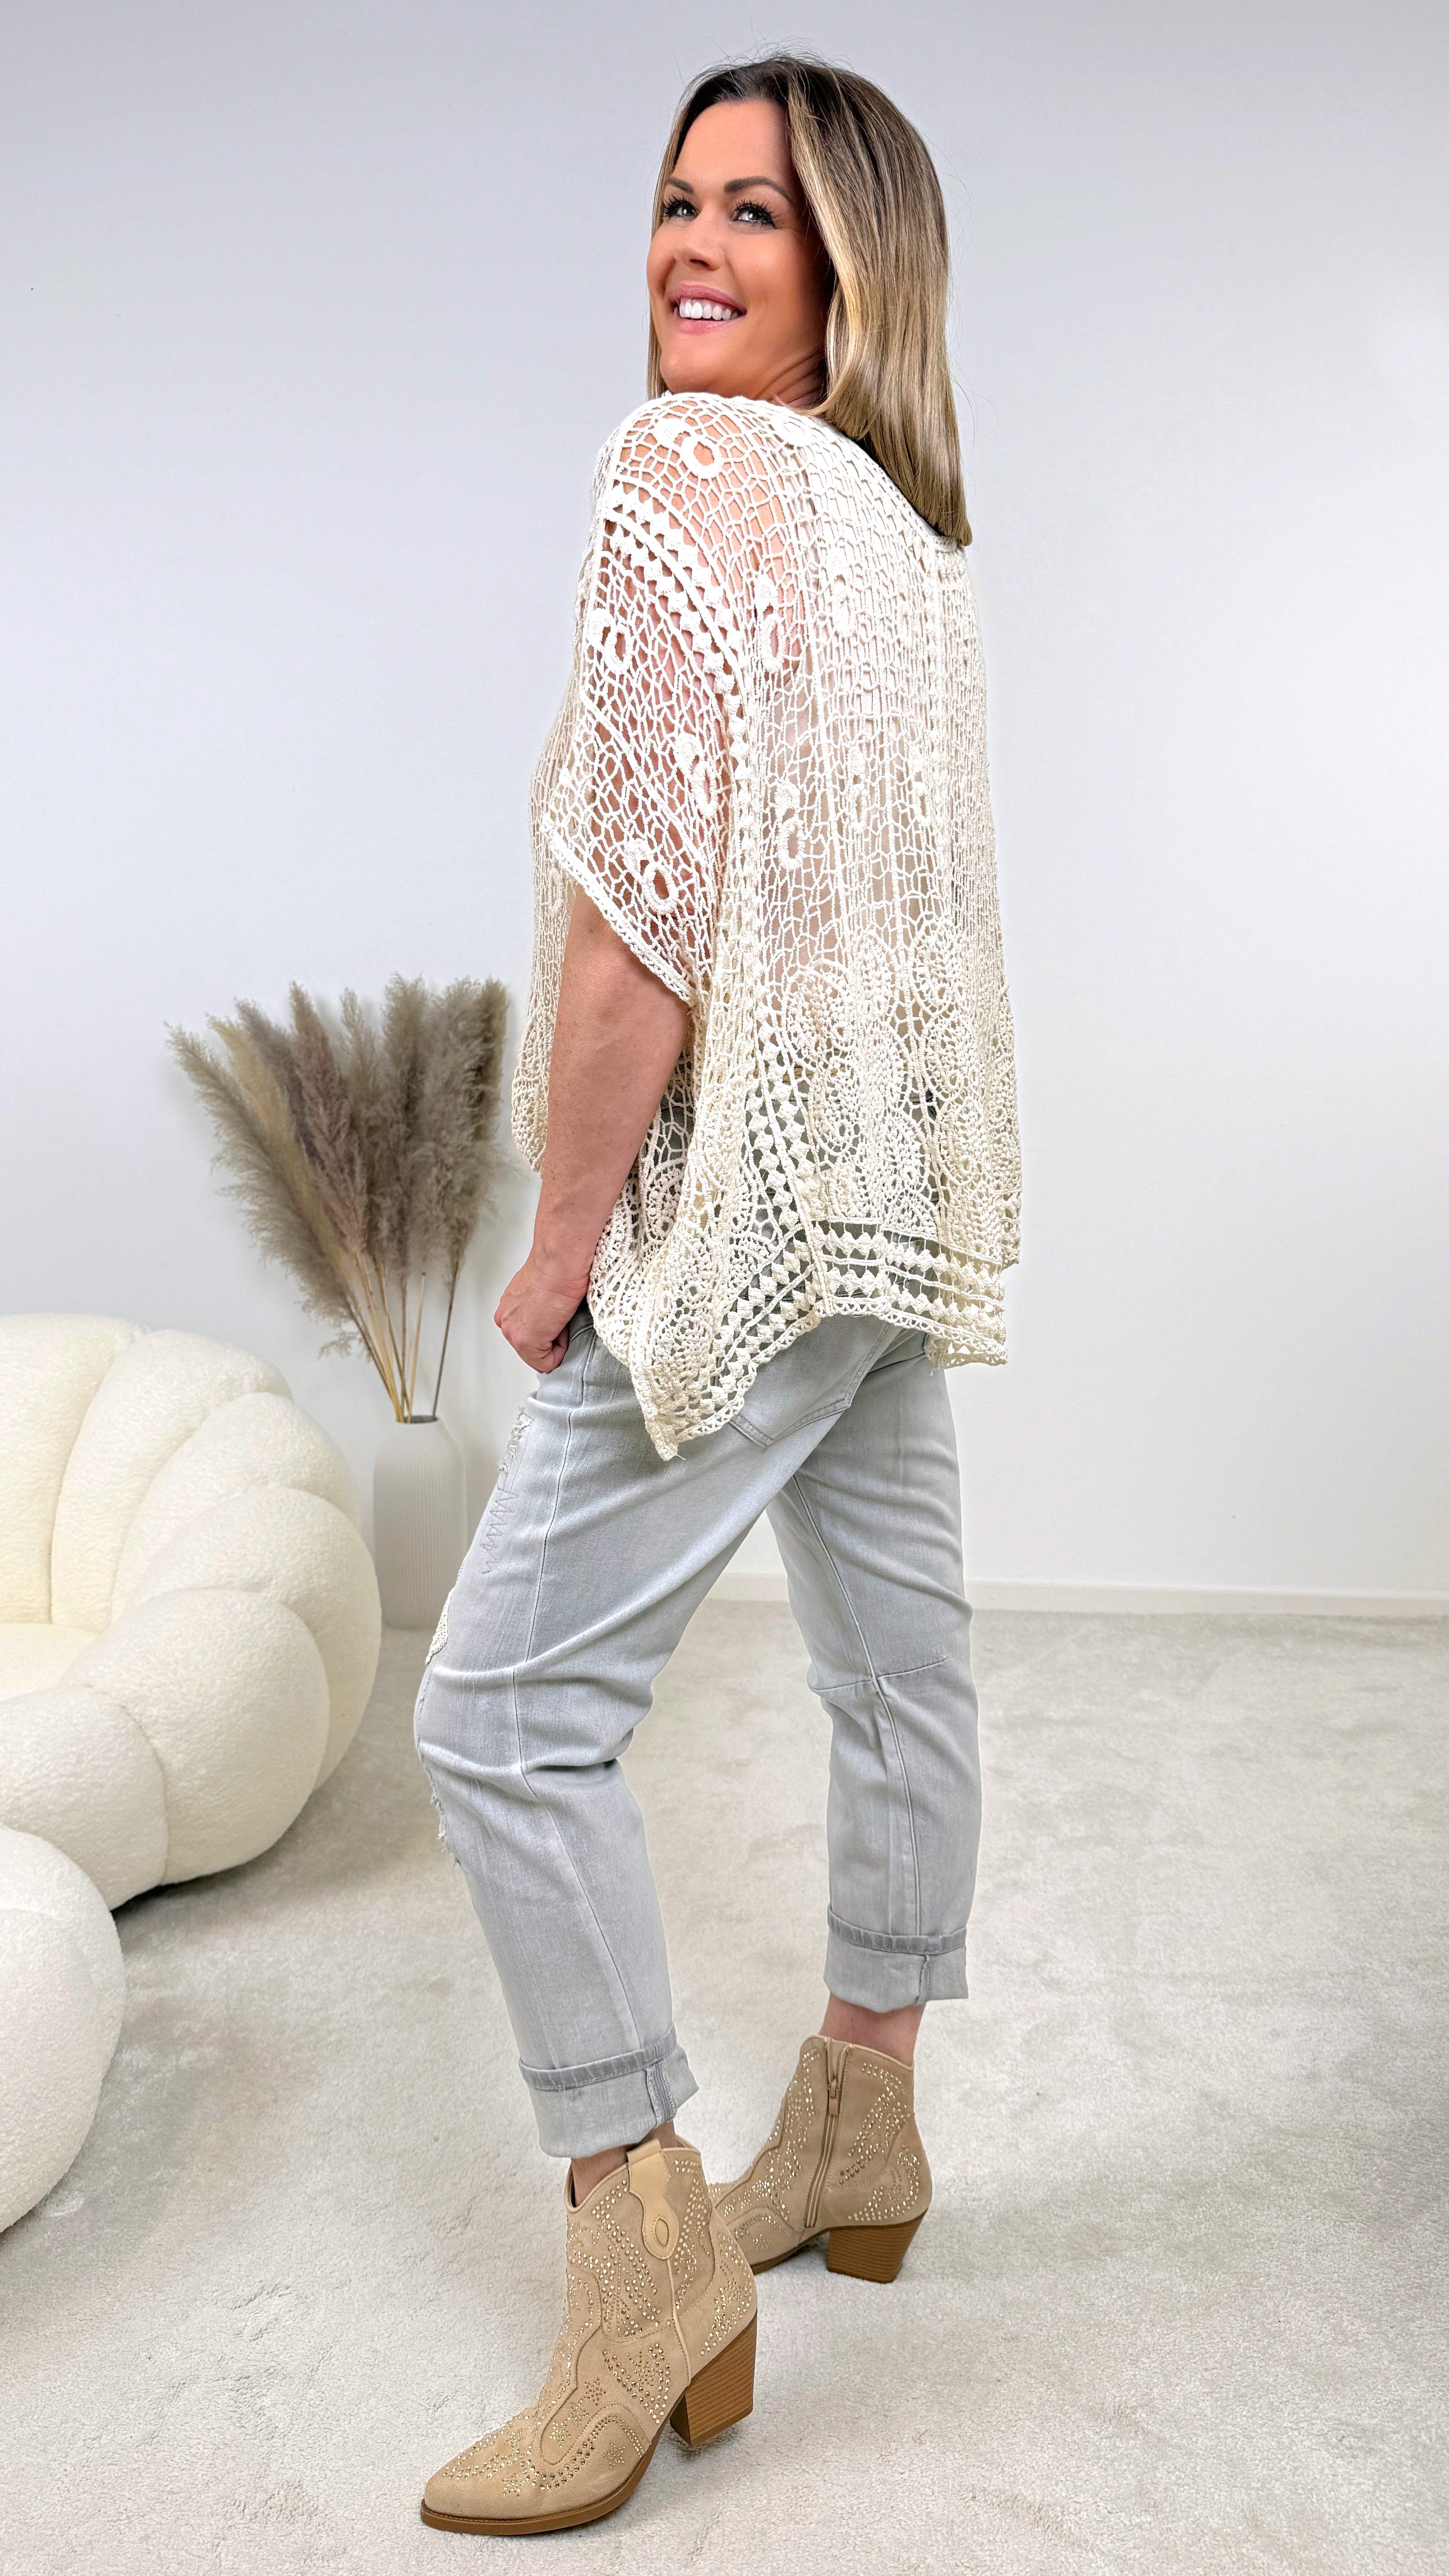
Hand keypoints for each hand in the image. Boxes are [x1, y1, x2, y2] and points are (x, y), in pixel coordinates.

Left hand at [494, 1250, 589, 1372]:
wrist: (559, 1262)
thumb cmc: (557, 1267)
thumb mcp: (542, 1291)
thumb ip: (539, 1309)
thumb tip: (552, 1318)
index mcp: (508, 1309)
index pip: (529, 1335)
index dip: (550, 1329)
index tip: (557, 1311)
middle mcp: (505, 1321)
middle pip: (533, 1349)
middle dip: (551, 1338)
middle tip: (560, 1313)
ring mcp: (512, 1333)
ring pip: (540, 1356)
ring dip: (556, 1341)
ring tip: (560, 1315)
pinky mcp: (525, 1342)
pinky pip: (549, 1362)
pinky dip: (562, 1349)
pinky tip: (561, 1322)